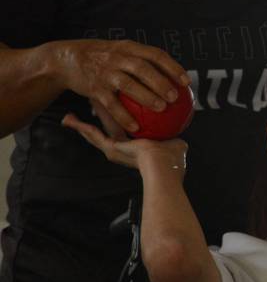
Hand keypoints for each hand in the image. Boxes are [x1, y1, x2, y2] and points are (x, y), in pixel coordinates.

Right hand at [47, 39, 189, 132]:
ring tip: (161, 109)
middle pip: (142, 69)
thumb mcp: (121, 52)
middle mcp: (117, 57)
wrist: (66, 59)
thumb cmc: (102, 59)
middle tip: (175, 97)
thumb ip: (142, 61)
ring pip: (128, 85)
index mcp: (128, 48)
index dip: (172, 67)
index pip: (155, 54)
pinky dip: (123, 116)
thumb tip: (172, 81)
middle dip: (160, 82)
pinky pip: (111, 104)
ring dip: (146, 97)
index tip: (186, 81)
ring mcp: (105, 72)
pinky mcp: (94, 87)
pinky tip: (136, 128)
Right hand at [61, 113, 186, 171]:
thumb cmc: (173, 162)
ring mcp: (115, 153)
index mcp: (136, 152)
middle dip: (95, 125)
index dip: (117, 126)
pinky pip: (94, 134)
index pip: (124, 136)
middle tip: (84, 114)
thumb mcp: (176, 145)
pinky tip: (70, 119)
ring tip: (68, 117)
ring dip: (83, 125)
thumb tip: (182, 135)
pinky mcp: (111, 150)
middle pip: (105, 134)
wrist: (163, 168)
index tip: (112, 118)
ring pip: (96, 134)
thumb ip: (176, 139)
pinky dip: (82, 127)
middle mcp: (122, 154)